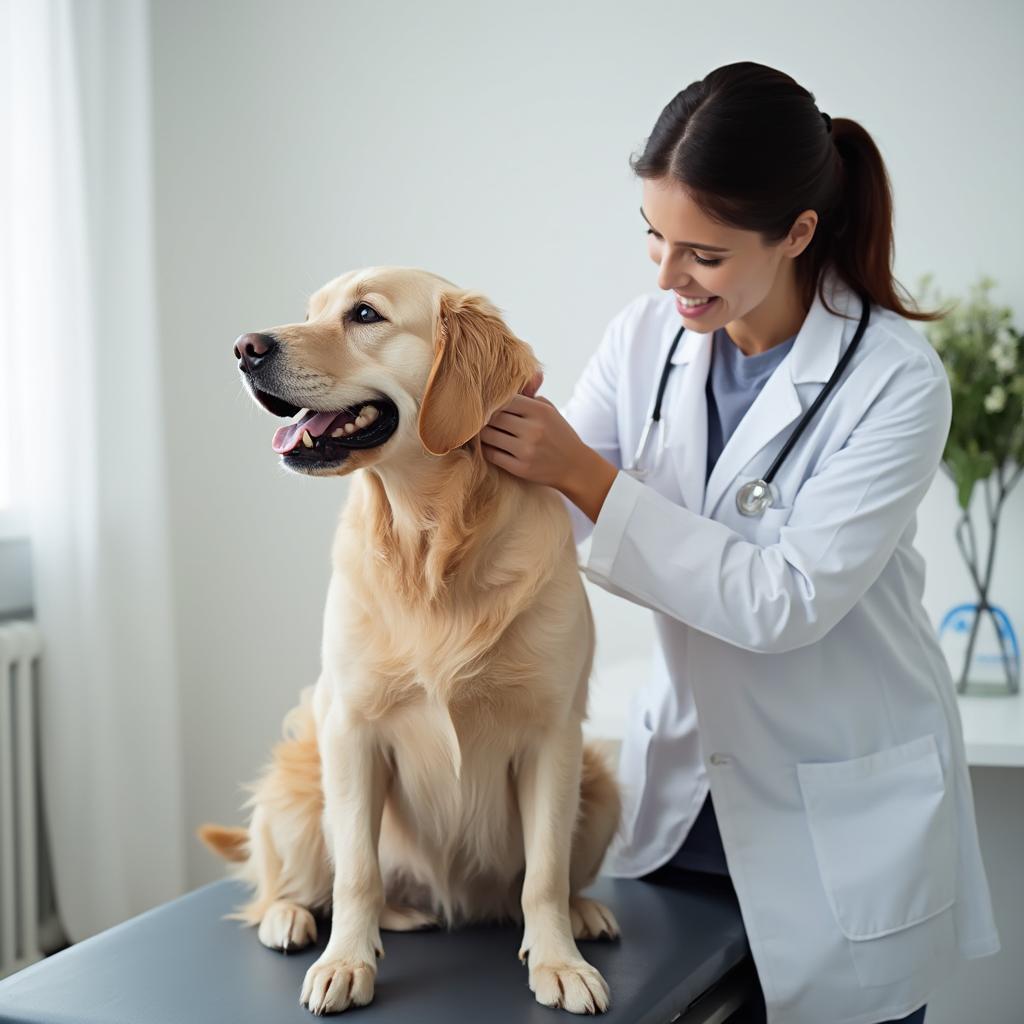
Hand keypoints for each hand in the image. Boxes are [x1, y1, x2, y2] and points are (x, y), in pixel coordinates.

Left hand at [480, 371, 617, 522]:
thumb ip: (531, 393)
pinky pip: (492, 454)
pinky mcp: (521, 468)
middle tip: (482, 419)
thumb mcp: (549, 410)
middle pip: (493, 417)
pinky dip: (488, 449)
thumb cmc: (558, 434)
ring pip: (489, 436)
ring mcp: (526, 450)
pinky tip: (492, 446)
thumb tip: (527, 372)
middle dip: (486, 418)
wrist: (575, 466)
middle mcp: (533, 429)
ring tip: (486, 431)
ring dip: (484, 434)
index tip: (490, 406)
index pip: (504, 400)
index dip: (494, 402)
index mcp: (540, 411)